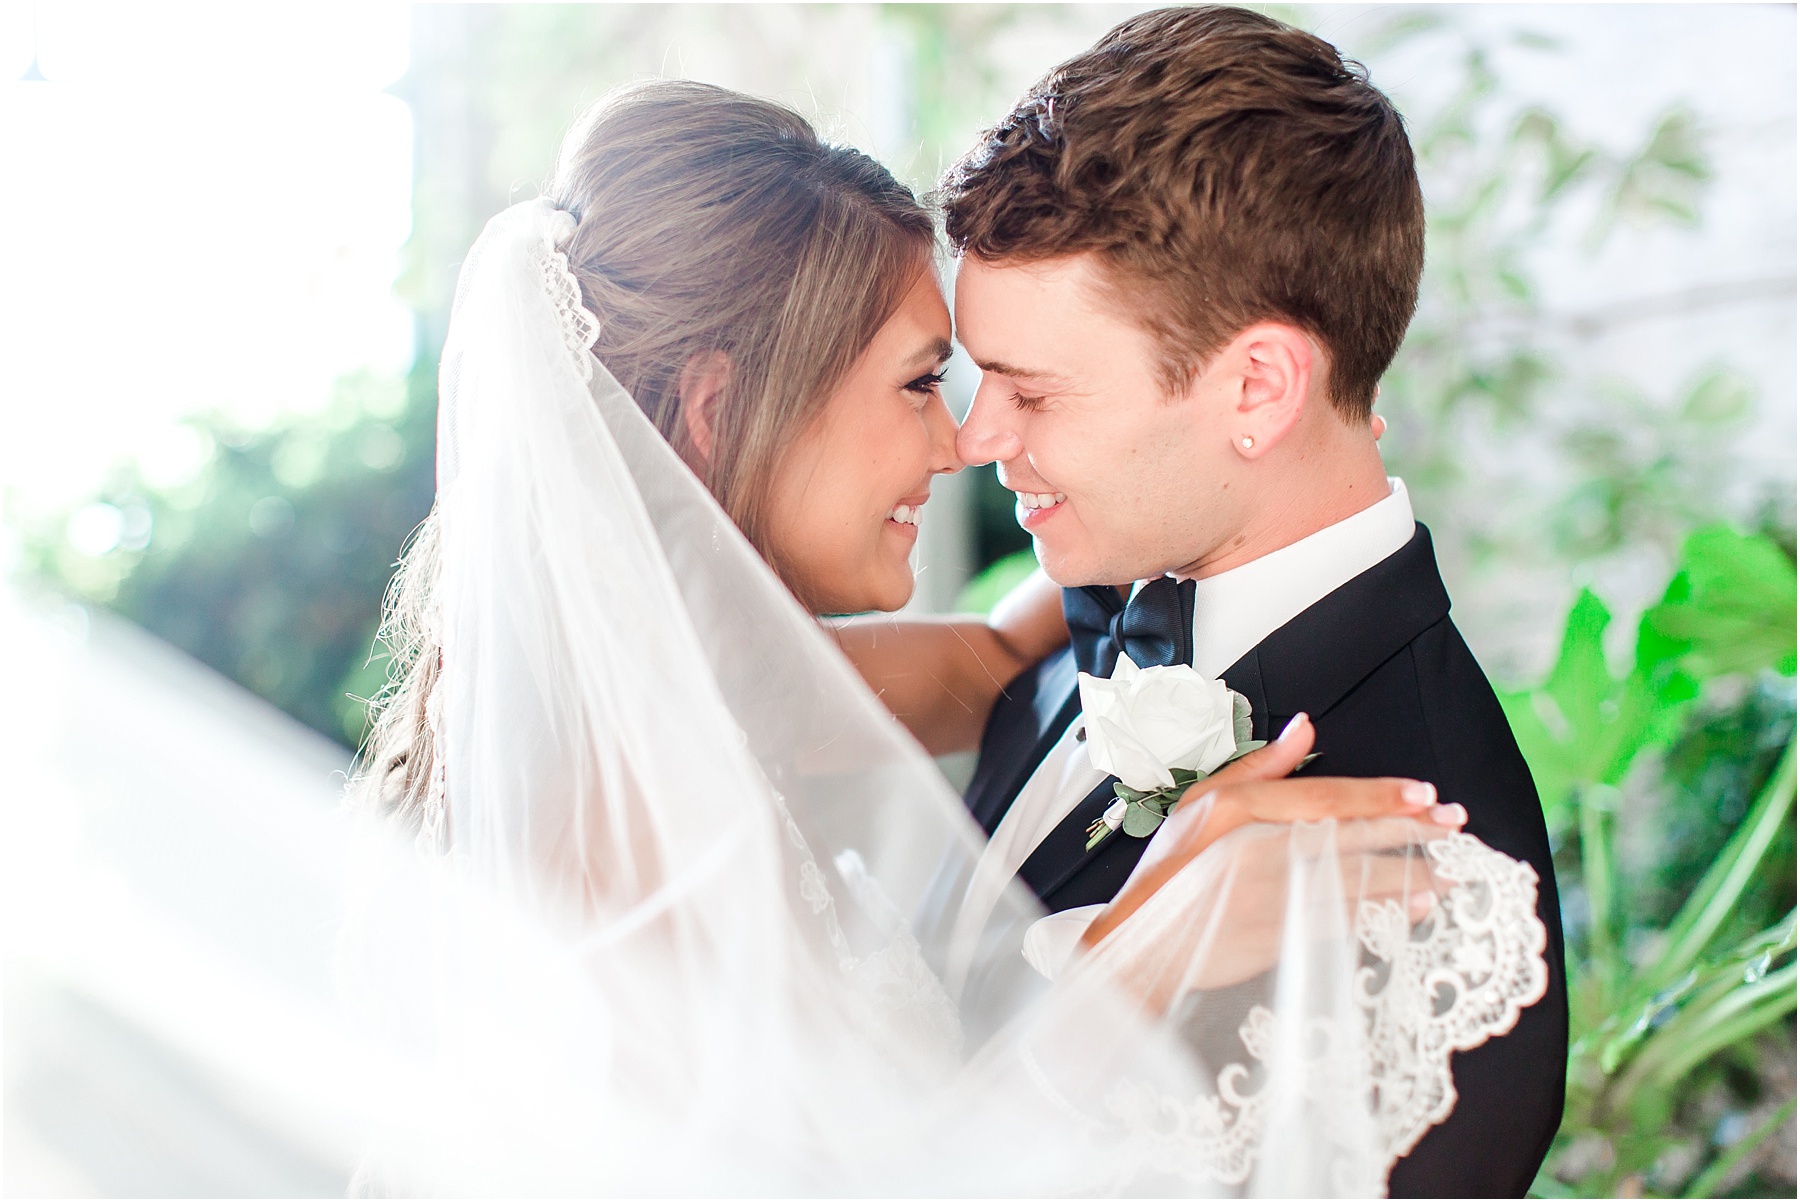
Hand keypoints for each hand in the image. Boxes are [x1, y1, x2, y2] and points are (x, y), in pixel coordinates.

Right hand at [1082, 713, 1463, 946]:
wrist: (1140, 945)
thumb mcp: (1202, 801)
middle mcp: (1256, 850)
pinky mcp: (1278, 940)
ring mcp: (1269, 898)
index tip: (1425, 796)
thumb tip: (1305, 727)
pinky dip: (1384, 916)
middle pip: (1348, 836)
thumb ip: (1258, 765)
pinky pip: (1344, 925)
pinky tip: (1414, 910)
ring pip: (1354, 883)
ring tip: (1448, 874)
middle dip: (1409, 830)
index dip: (1378, 796)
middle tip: (1456, 825)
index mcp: (1238, 809)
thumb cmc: (1170, 870)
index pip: (1323, 797)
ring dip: (1408, 878)